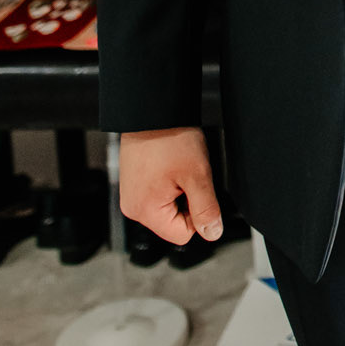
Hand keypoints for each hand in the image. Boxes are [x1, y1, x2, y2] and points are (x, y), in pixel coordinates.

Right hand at [118, 126, 223, 246]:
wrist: (153, 111)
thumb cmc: (171, 138)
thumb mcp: (197, 176)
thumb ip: (206, 209)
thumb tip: (212, 233)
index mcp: (145, 211)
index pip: (182, 234)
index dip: (198, 214)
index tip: (196, 188)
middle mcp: (133, 208)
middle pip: (173, 223)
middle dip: (187, 201)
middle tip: (185, 174)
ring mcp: (131, 196)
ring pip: (167, 208)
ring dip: (179, 191)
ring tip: (176, 167)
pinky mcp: (133, 185)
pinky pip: (158, 196)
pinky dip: (169, 184)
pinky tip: (169, 165)